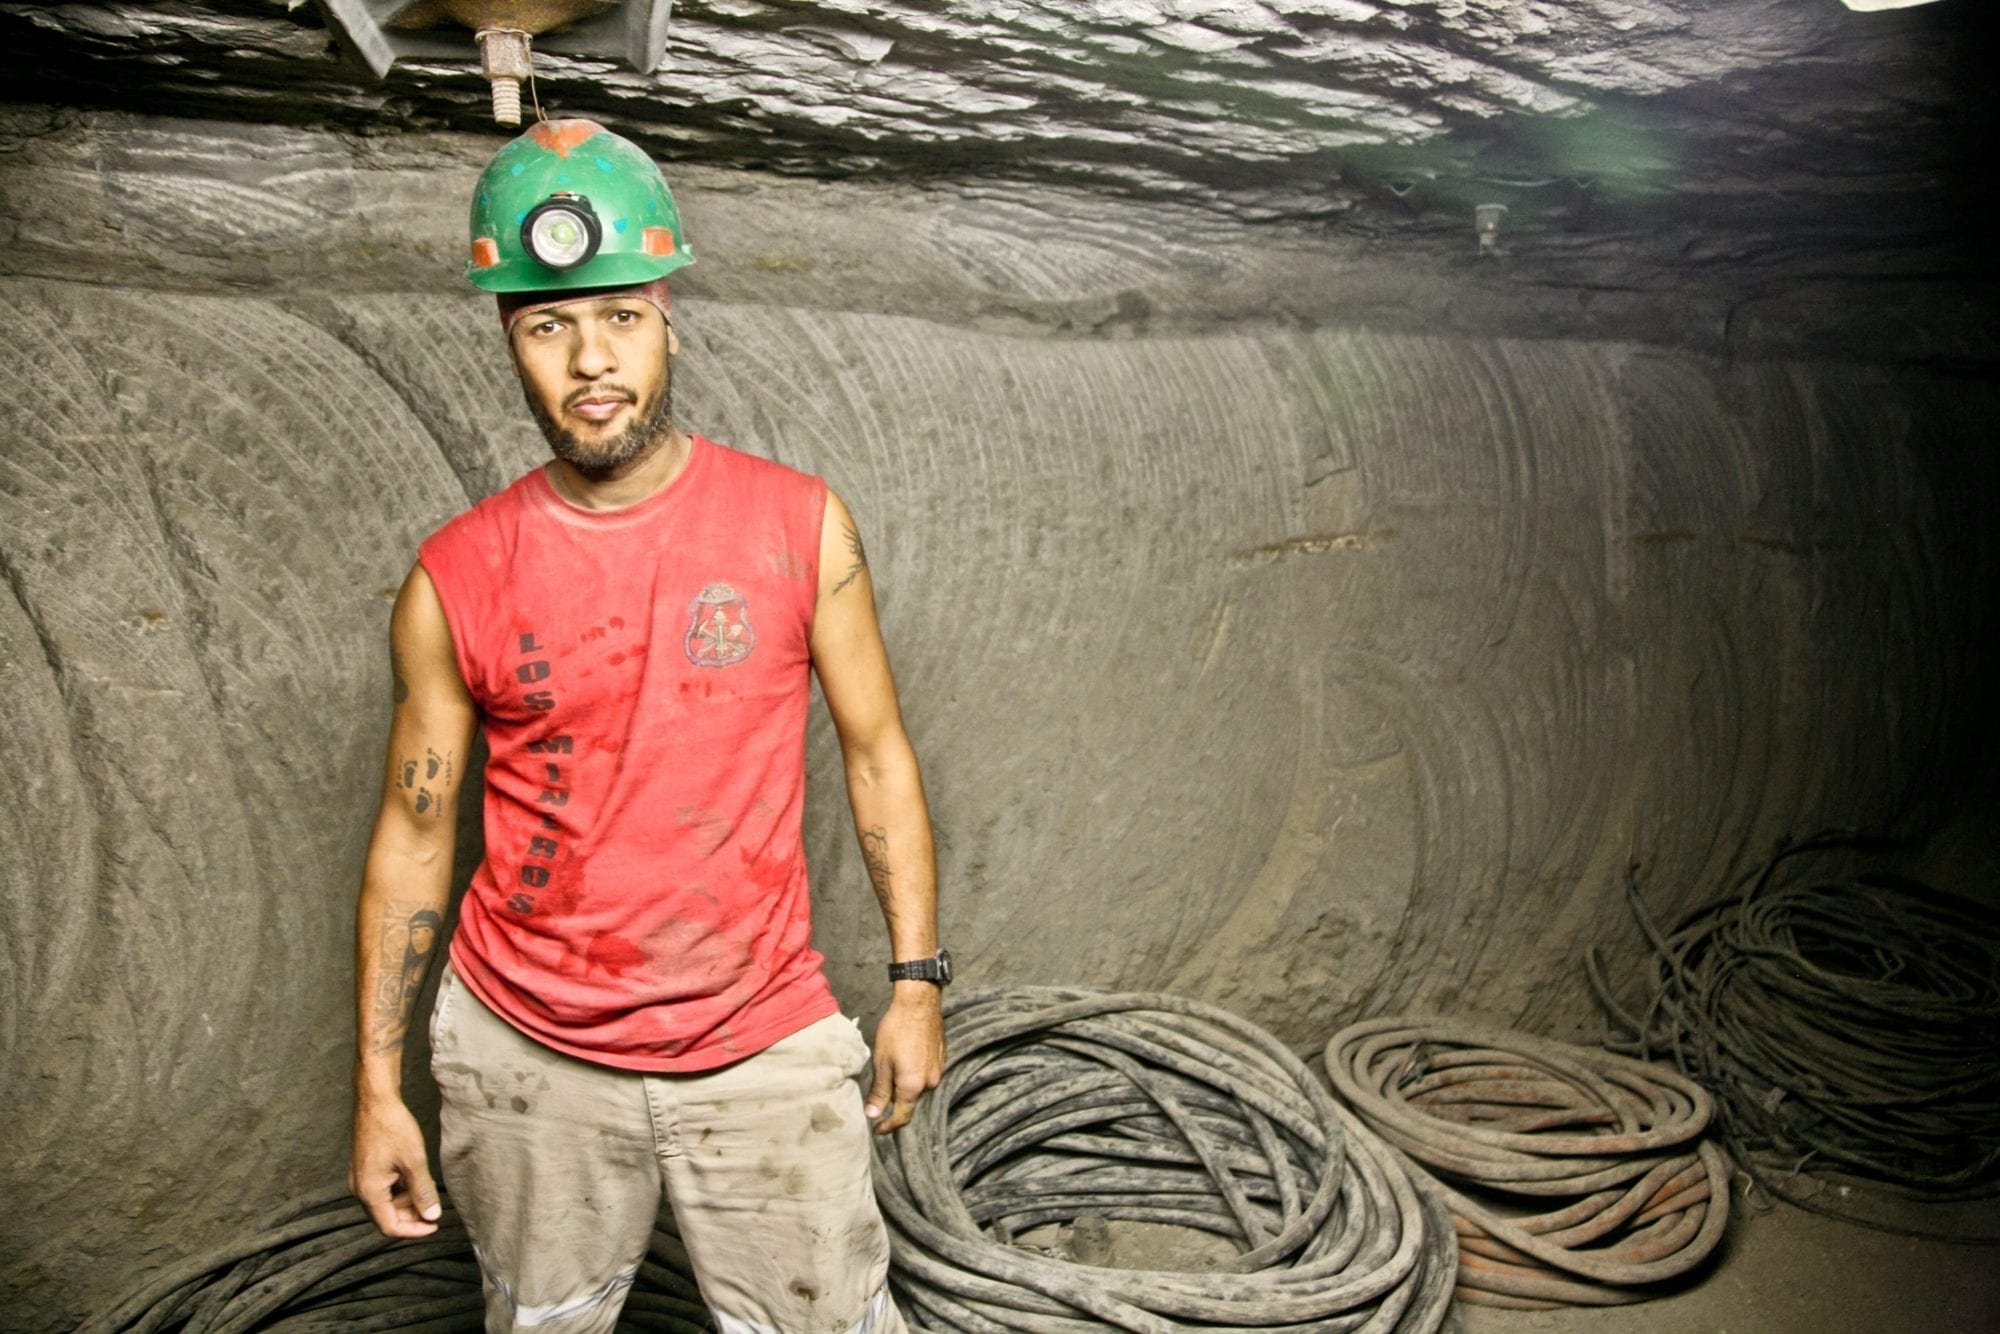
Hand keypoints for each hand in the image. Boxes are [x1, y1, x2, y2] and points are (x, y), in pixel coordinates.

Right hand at [350, 1095, 442, 1237]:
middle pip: (387, 1216)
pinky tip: (416, 1178)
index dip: (414, 1230)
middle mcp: (360, 1190)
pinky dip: (401, 1189)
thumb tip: (432, 1216)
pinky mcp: (365, 1170)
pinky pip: (383, 1189)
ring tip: (427, 1187)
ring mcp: (361, 1179)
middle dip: (412, 1215)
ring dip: (408, 1201)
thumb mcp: (414, 1162)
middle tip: (435, 1206)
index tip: (434, 1226)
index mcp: (369, 1192)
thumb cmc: (393, 1128)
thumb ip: (423, 1192)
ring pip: (387, 1202)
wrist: (376, 1101)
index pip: (390, 1227)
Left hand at [865, 985, 945, 1134]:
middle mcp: (930, 1083)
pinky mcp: (941, 1060)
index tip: (877, 1130)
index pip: (901, 1117)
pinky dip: (914, 1076)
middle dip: (894, 1104)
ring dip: (904, 1087)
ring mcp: (938, 1071)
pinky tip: (904, 1060)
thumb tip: (873, 1115)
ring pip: (918, 1089)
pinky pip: (925, 1076)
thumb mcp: (882, 1062)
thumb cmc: (896, 1030)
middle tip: (878, 1097)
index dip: (887, 1126)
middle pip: (909, 1103)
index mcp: (913, 1086)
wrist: (919, 1004)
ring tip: (890, 1072)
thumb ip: (879, 1092)